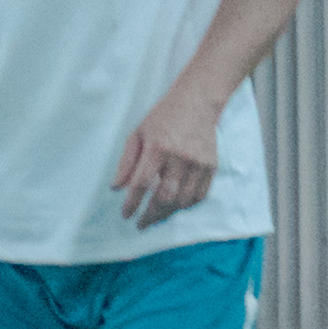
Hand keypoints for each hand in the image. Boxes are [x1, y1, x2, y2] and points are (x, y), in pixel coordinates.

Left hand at [113, 95, 223, 225]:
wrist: (196, 104)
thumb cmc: (162, 118)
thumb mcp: (138, 134)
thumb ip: (127, 162)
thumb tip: (116, 187)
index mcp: (157, 148)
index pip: (142, 183)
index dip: (133, 202)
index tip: (126, 215)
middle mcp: (179, 158)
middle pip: (164, 196)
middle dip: (151, 214)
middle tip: (141, 224)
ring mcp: (198, 164)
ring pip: (183, 199)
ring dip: (168, 212)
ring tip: (156, 216)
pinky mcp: (211, 167)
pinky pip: (200, 195)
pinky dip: (186, 205)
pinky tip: (176, 206)